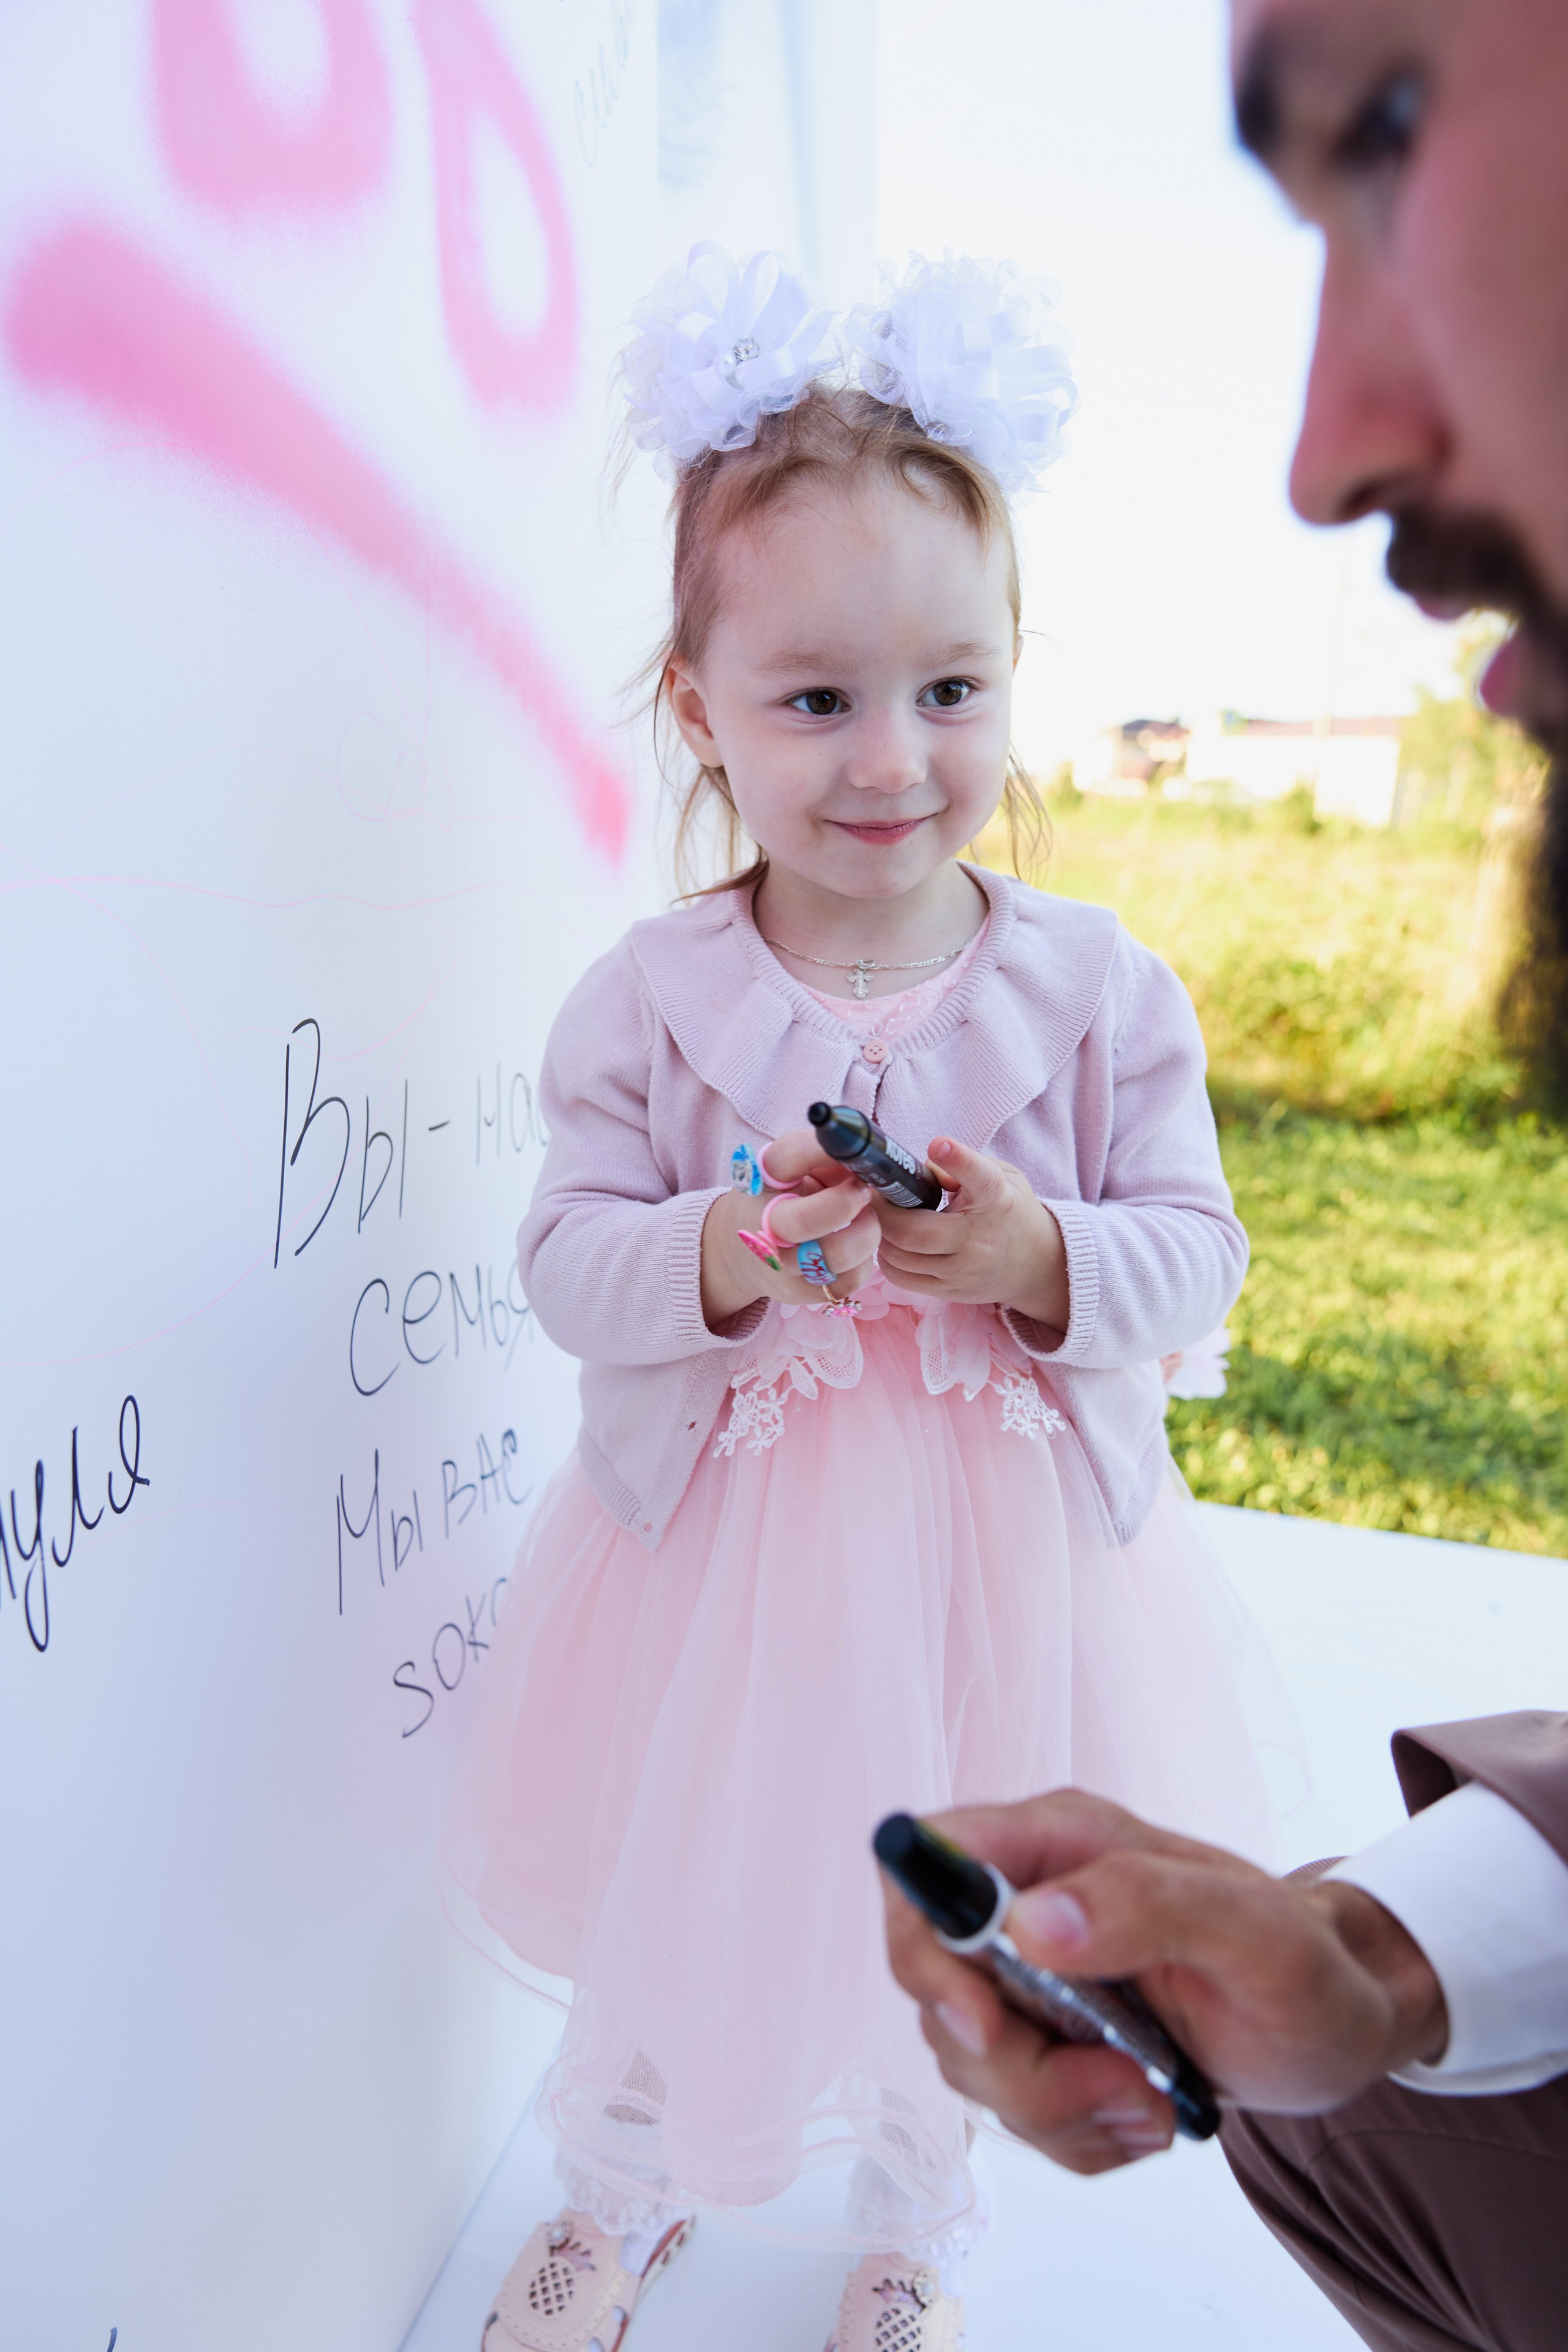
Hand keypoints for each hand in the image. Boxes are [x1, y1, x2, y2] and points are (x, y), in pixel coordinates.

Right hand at [700, 1127, 879, 1327]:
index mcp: (759, 1179)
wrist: (739, 1252)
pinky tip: (856, 1245)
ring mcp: (779, 1266)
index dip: (824, 1150)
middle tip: (863, 1191)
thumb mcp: (793, 1169)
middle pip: (801, 1221)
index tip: (849, 1150)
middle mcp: (761, 1225)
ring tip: (866, 1219)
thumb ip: (827, 1157)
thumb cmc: (781, 1198)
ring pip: (834, 1257)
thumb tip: (871, 1158)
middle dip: (845, 1203)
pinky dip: (863, 1261)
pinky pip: (848, 1282)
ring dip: (865, 1234)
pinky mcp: (798, 1293)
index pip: (787, 1155)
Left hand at [875, 1137, 1068, 1329]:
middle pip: (911, 1231)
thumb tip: (925, 1166)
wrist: (1035, 1263)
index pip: (981, 1178)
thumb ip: (966, 1165)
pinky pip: (901, 1278)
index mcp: (996, 1199)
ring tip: (885, 1218)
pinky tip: (895, 1242)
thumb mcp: (1001, 1176)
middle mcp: (978, 1238)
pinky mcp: (950, 1292)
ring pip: (898, 1257)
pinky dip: (888, 1258)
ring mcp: (962, 1271)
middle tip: (876, 1195)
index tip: (940, 1144)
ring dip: (881, 1233)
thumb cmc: (1008, 1210)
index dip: (959, 1160)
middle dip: (882, 1211)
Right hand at [882, 1790, 1447, 2174]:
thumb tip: (1028, 1922)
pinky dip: (1079, 2137)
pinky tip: (1147, 2114)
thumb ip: (1144, 1905)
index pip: (928, 1865)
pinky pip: (1017, 2113)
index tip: (987, 2026)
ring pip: (973, 2064)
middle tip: (1121, 2083)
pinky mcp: (1049, 2041)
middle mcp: (1029, 1902)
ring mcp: (1033, 1976)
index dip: (925, 1949)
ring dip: (1059, 2111)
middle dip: (1017, 2068)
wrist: (1339, 2020)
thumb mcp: (1254, 1932)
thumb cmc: (1307, 1961)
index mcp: (1060, 1844)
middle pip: (940, 1991)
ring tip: (1153, 2099)